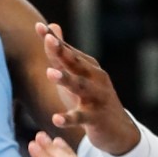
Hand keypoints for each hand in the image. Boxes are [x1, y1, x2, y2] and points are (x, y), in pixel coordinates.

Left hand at [37, 23, 136, 153]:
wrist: (118, 129)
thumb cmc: (92, 99)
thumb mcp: (77, 75)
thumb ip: (62, 53)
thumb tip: (51, 26)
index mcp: (88, 67)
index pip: (68, 50)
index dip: (53, 39)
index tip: (39, 26)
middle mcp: (95, 79)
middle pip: (76, 63)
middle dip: (63, 51)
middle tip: (49, 40)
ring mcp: (97, 98)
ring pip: (80, 87)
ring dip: (66, 79)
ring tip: (50, 73)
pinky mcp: (96, 119)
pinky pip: (81, 118)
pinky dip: (69, 118)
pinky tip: (56, 119)